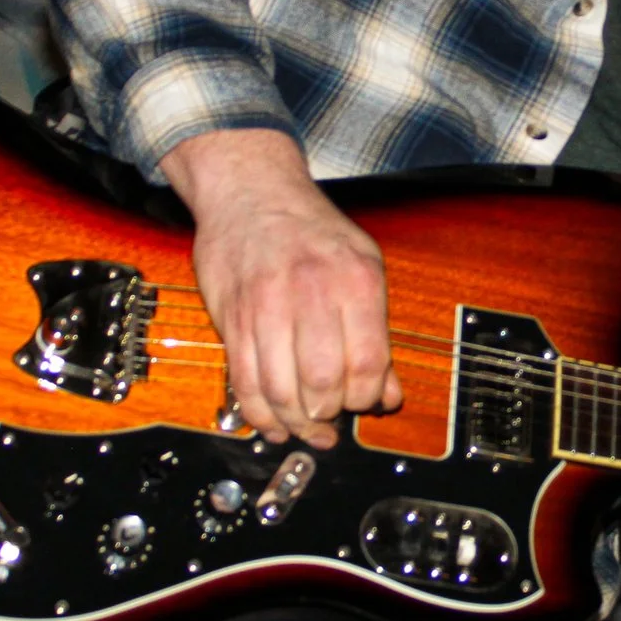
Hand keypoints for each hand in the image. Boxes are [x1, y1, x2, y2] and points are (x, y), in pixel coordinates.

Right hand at [158, 128, 402, 448]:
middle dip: (331, 414)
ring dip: (295, 422)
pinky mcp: (231, 317)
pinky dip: (258, 413)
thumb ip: (377, 333)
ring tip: (307, 430)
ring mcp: (266, 305)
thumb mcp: (363, 264)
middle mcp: (311, 292)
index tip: (365, 404)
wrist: (250, 191)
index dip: (367, 397)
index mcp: (355, 280)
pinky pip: (243, 380)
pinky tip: (272, 423)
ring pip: (280, 388)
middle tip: (333, 420)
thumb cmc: (311, 229)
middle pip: (323, 382)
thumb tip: (389, 395)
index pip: (367, 362)